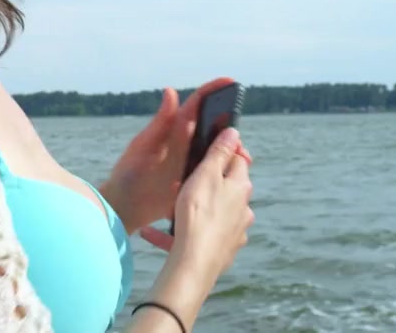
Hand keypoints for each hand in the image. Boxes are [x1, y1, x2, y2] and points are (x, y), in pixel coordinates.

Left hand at [100, 77, 242, 235]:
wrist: (124, 206)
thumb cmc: (129, 172)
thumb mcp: (144, 147)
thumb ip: (160, 122)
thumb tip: (170, 90)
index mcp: (174, 129)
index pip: (197, 105)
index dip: (213, 91)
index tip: (230, 81)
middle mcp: (186, 142)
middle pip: (214, 128)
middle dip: (231, 128)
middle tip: (239, 138)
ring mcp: (192, 162)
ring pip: (219, 150)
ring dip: (233, 151)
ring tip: (242, 158)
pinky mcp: (196, 181)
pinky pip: (216, 172)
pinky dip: (228, 171)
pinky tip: (236, 177)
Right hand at [153, 127, 253, 278]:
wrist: (194, 263)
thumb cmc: (198, 214)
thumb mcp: (205, 174)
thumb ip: (219, 152)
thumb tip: (234, 132)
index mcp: (241, 187)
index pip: (240, 159)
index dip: (224, 149)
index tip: (205, 146)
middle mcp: (243, 209)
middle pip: (224, 186)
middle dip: (203, 181)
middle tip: (179, 181)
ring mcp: (234, 231)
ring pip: (210, 212)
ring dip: (189, 208)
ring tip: (164, 209)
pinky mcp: (221, 250)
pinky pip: (199, 235)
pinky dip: (180, 232)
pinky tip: (153, 234)